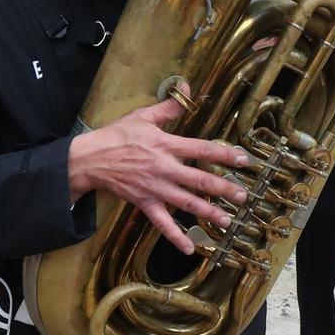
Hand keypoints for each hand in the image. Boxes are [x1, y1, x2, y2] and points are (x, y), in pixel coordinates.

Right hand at [68, 99, 254, 255]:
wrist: (91, 159)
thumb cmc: (117, 135)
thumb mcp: (143, 116)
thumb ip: (169, 106)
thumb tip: (187, 86)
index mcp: (167, 145)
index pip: (202, 149)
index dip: (224, 155)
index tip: (243, 161)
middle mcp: (165, 168)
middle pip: (200, 180)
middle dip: (223, 189)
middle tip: (243, 196)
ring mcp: (156, 188)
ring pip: (187, 202)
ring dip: (208, 212)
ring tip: (227, 220)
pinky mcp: (145, 203)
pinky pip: (162, 223)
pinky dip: (176, 237)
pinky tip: (190, 249)